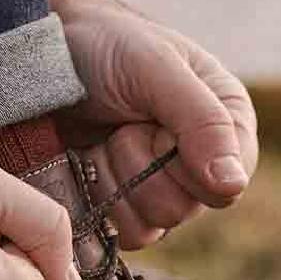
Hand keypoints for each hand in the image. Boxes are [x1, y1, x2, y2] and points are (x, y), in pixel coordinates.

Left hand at [50, 0, 257, 247]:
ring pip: (153, 225)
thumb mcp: (156, 68)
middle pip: (184, 209)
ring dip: (116, 178)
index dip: (182, 161)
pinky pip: (125, 233)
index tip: (153, 123)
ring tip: (106, 138)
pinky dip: (99, 196)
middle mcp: (204, 163)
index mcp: (228, 124)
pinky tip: (92, 159)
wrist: (47, 53)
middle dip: (141, 165)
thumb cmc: (108, 46)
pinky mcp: (129, 206)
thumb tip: (233, 185)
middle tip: (123, 125)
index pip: (226, 184)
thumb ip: (202, 120)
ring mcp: (165, 188)